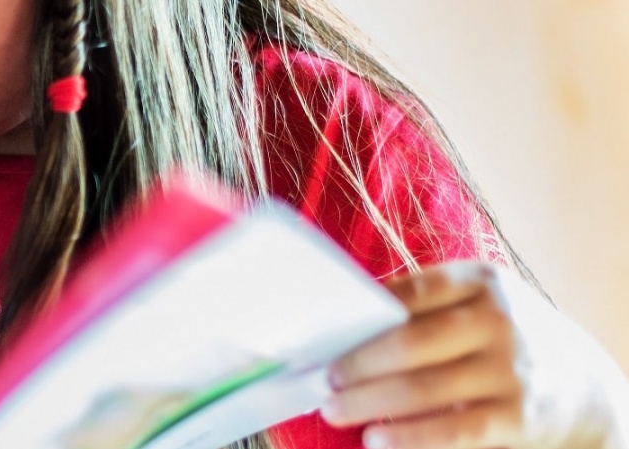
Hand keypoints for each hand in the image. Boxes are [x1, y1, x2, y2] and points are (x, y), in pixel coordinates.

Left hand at [324, 261, 524, 447]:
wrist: (583, 388)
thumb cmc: (502, 342)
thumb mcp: (478, 308)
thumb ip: (424, 310)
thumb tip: (343, 327)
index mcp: (482, 282)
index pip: (412, 293)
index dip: (362, 316)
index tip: (324, 338)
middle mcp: (500, 320)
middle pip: (410, 342)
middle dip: (358, 365)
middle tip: (325, 381)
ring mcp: (511, 368)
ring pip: (423, 388)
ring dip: (369, 402)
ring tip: (334, 410)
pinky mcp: (518, 415)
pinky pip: (452, 430)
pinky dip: (408, 437)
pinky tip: (376, 439)